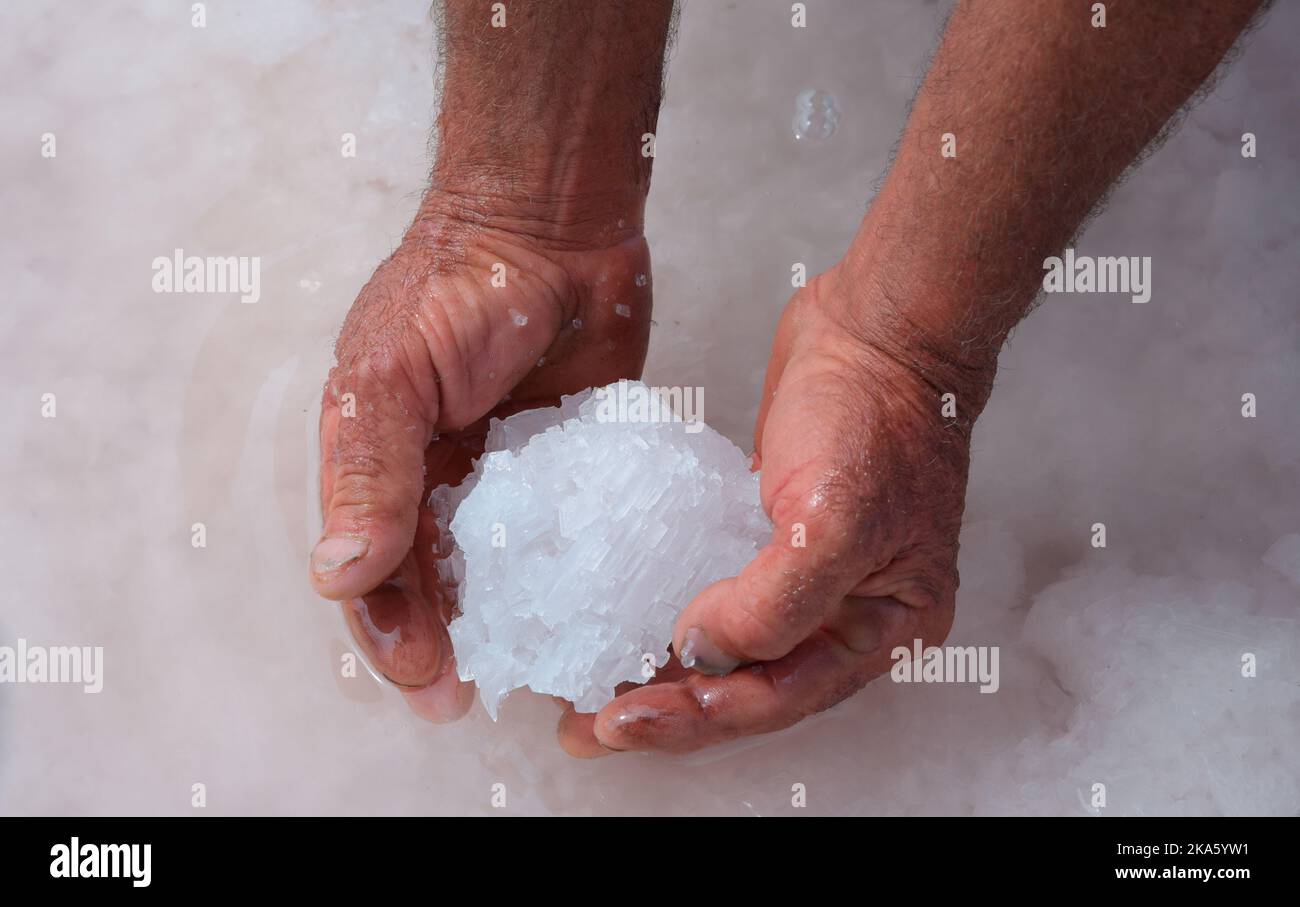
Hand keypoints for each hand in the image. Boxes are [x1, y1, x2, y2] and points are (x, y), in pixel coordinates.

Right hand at [310, 197, 650, 720]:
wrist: (555, 223)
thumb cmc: (458, 284)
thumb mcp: (392, 374)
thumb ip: (368, 471)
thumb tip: (338, 573)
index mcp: (378, 462)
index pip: (371, 568)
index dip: (389, 630)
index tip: (425, 677)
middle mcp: (439, 478)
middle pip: (432, 585)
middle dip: (443, 644)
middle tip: (469, 699)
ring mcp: (509, 477)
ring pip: (501, 573)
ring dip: (508, 625)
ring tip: (536, 675)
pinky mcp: (573, 466)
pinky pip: (569, 537)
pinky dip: (572, 580)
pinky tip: (592, 619)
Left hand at [559, 263, 981, 754]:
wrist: (876, 329)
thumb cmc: (880, 416)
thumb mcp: (836, 519)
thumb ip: (776, 603)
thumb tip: (703, 654)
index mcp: (879, 630)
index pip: (777, 698)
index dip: (697, 719)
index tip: (619, 722)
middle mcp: (843, 616)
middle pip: (745, 688)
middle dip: (668, 712)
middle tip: (587, 727)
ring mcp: (804, 578)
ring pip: (726, 650)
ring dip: (661, 674)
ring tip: (589, 694)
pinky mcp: (765, 538)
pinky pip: (712, 594)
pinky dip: (667, 615)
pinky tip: (621, 622)